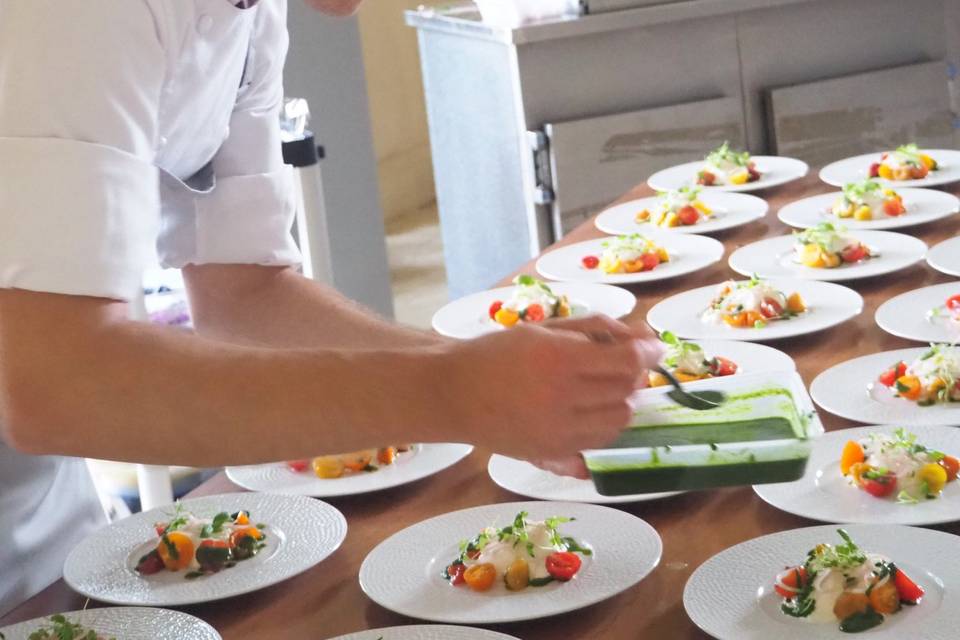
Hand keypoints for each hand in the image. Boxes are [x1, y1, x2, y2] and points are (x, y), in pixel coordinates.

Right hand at [436, 315, 662, 461]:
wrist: (453, 393)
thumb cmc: (498, 353)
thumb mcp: (545, 329)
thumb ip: (595, 328)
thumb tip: (643, 335)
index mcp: (560, 360)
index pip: (628, 361)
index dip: (648, 352)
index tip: (653, 345)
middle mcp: (562, 399)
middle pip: (628, 391)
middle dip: (634, 373)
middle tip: (622, 362)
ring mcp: (558, 431)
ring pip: (619, 420)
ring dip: (622, 400)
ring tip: (602, 386)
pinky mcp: (552, 454)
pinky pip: (599, 442)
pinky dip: (604, 424)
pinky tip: (589, 409)